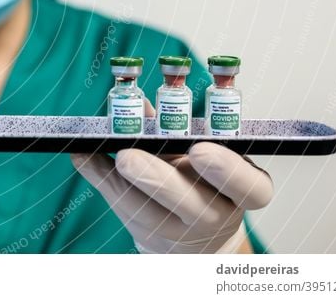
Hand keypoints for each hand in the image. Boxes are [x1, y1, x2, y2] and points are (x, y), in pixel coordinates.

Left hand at [72, 98, 272, 252]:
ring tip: (111, 156)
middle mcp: (216, 214)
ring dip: (124, 184)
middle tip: (129, 157)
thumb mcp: (203, 152)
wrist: (193, 232)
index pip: (251, 187)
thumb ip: (175, 127)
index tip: (198, 151)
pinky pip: (122, 209)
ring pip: (152, 215)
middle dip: (159, 180)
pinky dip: (100, 178)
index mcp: (242, 190)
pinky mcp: (148, 232)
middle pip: (193, 205)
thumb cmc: (202, 180)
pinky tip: (84, 157)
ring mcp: (180, 229)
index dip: (228, 172)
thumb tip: (140, 102)